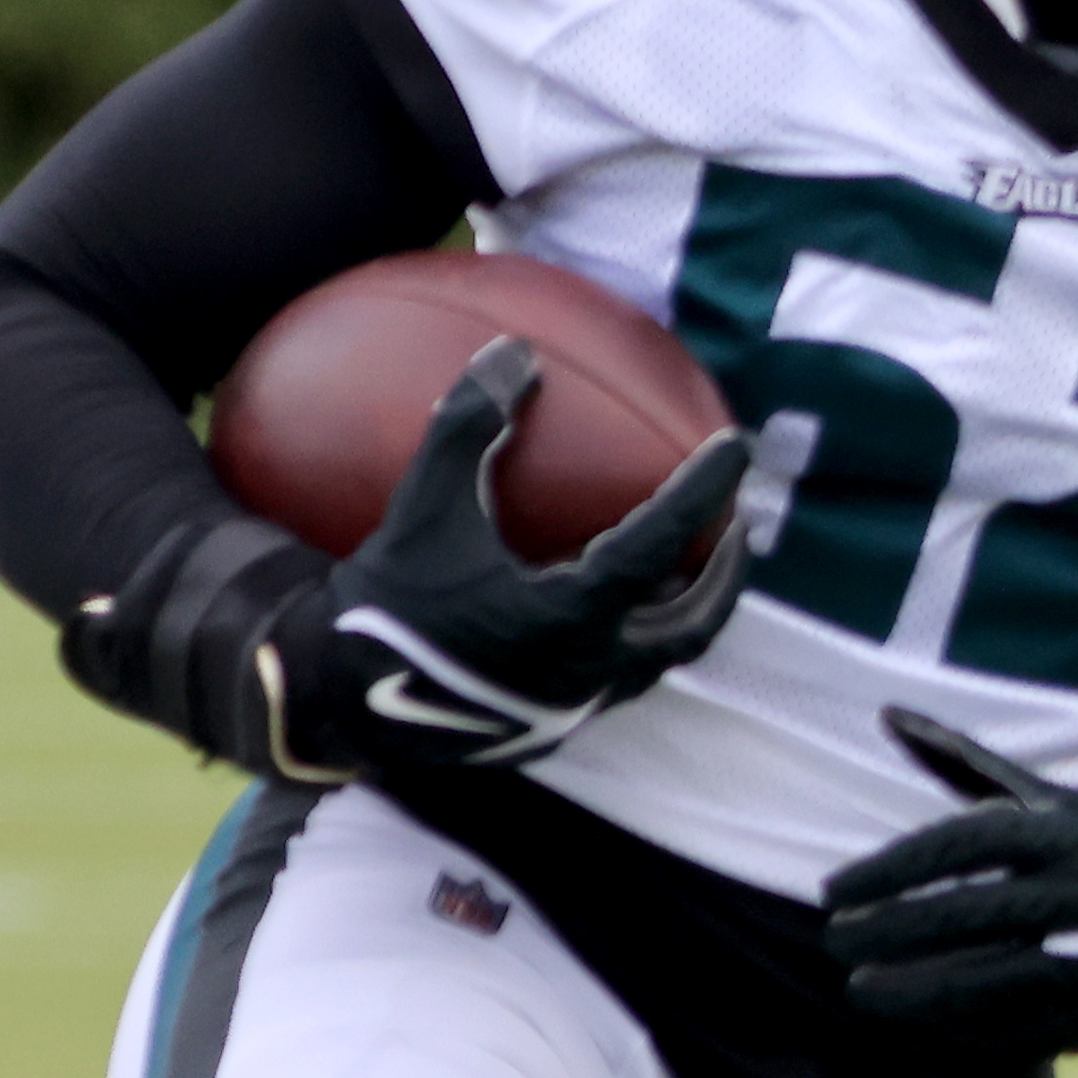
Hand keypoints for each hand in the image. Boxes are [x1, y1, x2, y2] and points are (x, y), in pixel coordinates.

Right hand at [258, 348, 750, 778]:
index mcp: (570, 614)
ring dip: (687, 610)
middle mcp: (590, 668)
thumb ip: (469, 425)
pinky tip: (622, 609)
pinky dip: (639, 638)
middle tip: (735, 526)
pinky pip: (620, 679)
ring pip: (662, 660)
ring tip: (692, 569)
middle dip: (724, 573)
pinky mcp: (555, 726)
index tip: (736, 447)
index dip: (704, 489)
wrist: (342, 698)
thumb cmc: (386, 596)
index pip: (660, 541)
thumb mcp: (423, 503)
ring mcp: (576, 705)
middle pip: (693, 622)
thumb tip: (515, 351)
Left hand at [821, 709, 1077, 1055]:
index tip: (834, 892)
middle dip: (890, 933)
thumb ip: (965, 764)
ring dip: (911, 992)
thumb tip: (888, 717)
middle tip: (835, 943)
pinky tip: (912, 1023)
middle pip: (966, 916)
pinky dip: (954, 1029)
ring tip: (860, 990)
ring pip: (984, 981)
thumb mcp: (1049, 799)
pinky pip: (1013, 1029)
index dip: (890, 870)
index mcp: (1067, 831)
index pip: (961, 844)